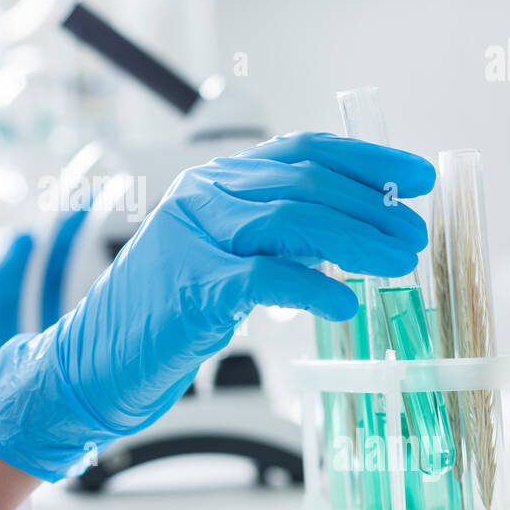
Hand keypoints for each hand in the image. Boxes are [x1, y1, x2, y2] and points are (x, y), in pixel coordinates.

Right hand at [0, 132, 436, 481]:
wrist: (93, 358)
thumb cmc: (163, 312)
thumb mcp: (221, 256)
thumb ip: (272, 236)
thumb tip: (351, 235)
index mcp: (214, 181)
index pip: (301, 151)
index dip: (365, 159)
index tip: (415, 176)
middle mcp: (203, 196)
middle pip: (304, 183)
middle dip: (372, 206)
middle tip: (415, 233)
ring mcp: (194, 238)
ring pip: (291, 220)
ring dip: (357, 241)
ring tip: (399, 263)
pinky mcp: (191, 288)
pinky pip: (266, 277)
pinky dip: (314, 287)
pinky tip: (346, 302)